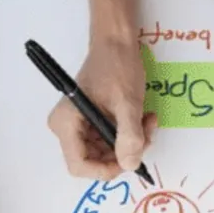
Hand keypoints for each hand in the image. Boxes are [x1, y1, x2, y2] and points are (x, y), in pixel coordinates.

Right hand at [47, 37, 156, 179]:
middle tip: (146, 135)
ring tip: (147, 122)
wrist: (116, 43)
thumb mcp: (128, 103)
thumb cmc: (117, 66)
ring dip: (130, 142)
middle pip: (94, 160)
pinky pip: (109, 140)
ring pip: (106, 152)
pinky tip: (142, 118)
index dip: (106, 170)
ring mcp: (78, 125)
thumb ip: (129, 136)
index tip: (131, 159)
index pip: (80, 166)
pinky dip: (128, 134)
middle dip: (123, 153)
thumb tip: (130, 164)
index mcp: (66, 124)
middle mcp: (66, 128)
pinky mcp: (90, 121)